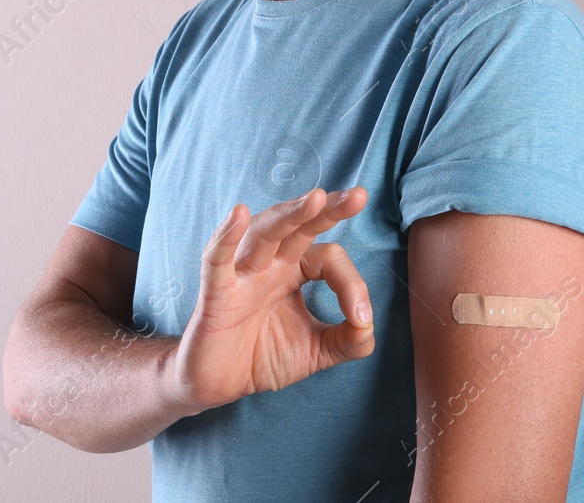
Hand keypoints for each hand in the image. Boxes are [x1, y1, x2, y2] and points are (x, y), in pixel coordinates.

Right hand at [168, 187, 374, 412]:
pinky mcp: (215, 293)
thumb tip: (368, 325)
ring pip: (264, 234)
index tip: (360, 317)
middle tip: (358, 196)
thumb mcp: (316, 352)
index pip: (327, 258)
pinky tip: (240, 215)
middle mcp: (269, 265)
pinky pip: (218, 260)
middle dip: (327, 210)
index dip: (350, 283)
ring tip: (316, 198)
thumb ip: (348, 340)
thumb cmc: (262, 356)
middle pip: (298, 227)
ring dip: (289, 214)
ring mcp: (241, 275)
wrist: (219, 385)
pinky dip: (226, 237)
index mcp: (293, 271)